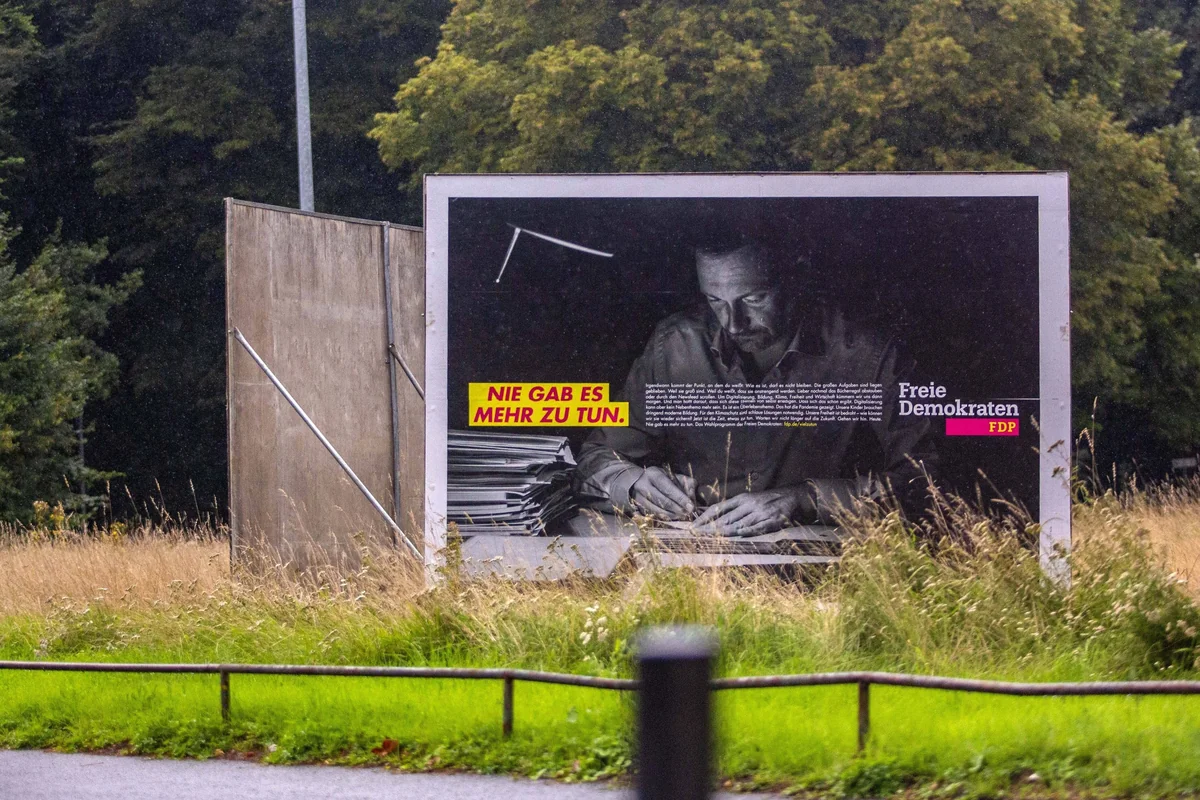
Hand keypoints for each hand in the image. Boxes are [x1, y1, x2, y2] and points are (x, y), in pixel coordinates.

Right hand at [630, 467, 696, 519]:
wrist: (636, 481)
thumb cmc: (659, 478)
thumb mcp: (672, 475)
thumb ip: (685, 483)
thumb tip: (692, 496)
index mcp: (653, 474)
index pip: (668, 487)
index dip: (680, 498)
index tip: (690, 506)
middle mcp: (643, 485)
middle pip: (661, 500)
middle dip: (677, 508)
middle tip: (687, 513)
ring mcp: (638, 498)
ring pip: (656, 510)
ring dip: (671, 515)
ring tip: (681, 516)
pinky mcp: (637, 507)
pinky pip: (652, 515)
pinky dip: (663, 517)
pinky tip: (672, 517)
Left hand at [692, 488, 811, 536]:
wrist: (790, 497)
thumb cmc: (765, 500)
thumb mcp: (748, 500)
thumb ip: (733, 508)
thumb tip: (714, 518)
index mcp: (741, 499)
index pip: (718, 508)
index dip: (705, 517)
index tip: (693, 526)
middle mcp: (748, 505)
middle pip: (725, 518)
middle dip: (709, 528)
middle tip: (696, 535)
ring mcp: (759, 513)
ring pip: (738, 524)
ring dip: (723, 533)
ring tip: (710, 539)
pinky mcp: (770, 521)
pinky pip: (756, 528)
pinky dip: (745, 532)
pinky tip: (735, 536)